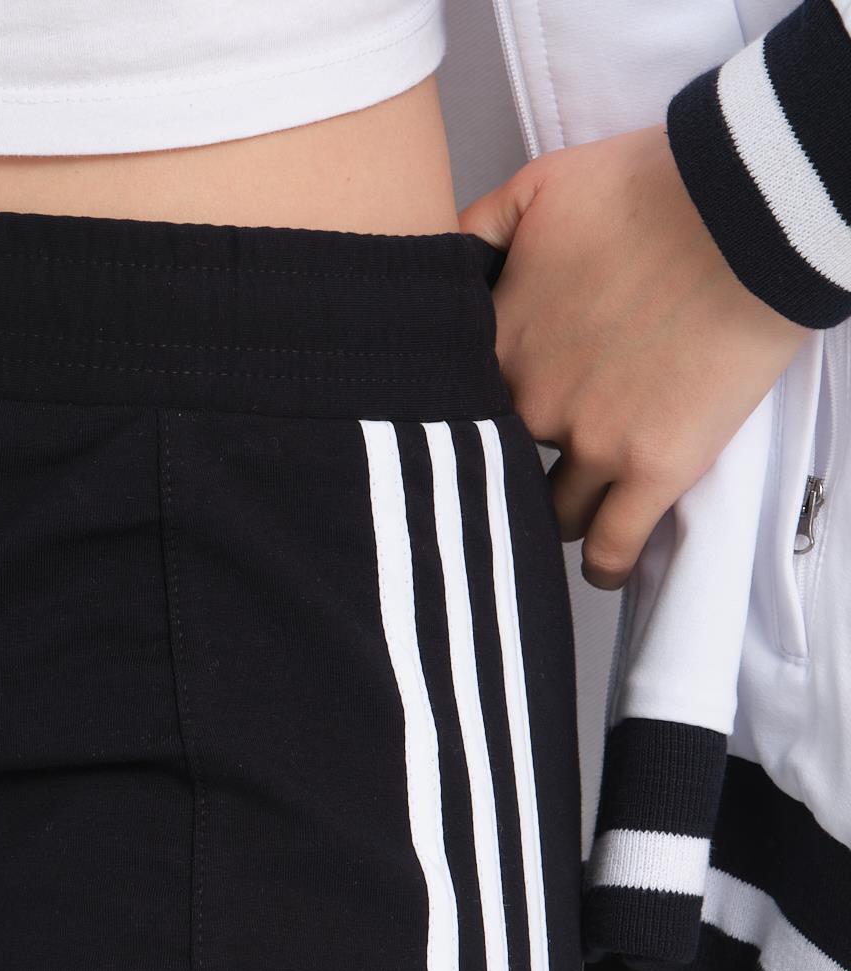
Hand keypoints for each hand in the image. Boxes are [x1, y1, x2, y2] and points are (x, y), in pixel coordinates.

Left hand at [458, 124, 811, 589]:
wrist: (746, 209)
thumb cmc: (652, 188)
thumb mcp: (539, 186)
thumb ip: (477, 230)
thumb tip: (442, 264)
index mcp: (498, 341)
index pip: (451, 410)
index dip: (463, 423)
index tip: (473, 432)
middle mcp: (532, 401)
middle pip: (497, 466)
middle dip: (505, 470)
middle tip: (520, 475)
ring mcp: (592, 441)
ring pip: (549, 513)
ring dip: (555, 515)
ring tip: (570, 510)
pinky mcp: (654, 468)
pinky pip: (610, 547)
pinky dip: (602, 565)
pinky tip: (601, 567)